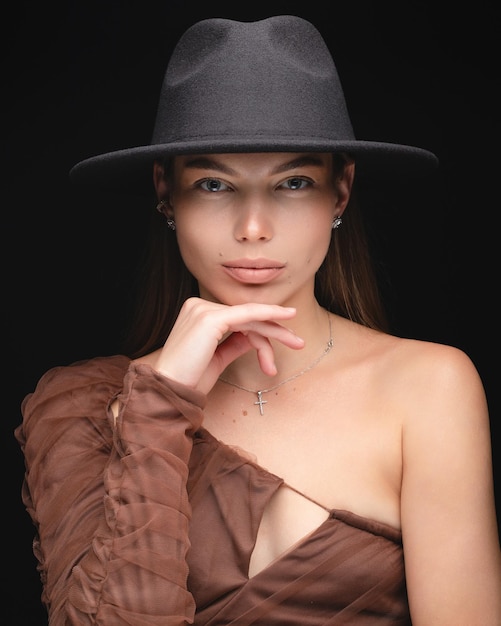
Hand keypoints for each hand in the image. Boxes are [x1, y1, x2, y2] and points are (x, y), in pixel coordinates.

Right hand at [146, 297, 304, 393]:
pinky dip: (268, 317)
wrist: (171, 391)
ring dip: (274, 334)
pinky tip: (285, 321)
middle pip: (246, 316)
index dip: (262, 332)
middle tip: (298, 342)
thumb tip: (255, 337)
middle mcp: (197, 305)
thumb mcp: (218, 358)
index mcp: (197, 313)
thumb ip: (235, 343)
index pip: (237, 319)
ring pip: (250, 317)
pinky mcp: (210, 318)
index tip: (283, 343)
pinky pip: (247, 315)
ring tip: (296, 345)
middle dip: (274, 329)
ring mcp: (202, 309)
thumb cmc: (191, 379)